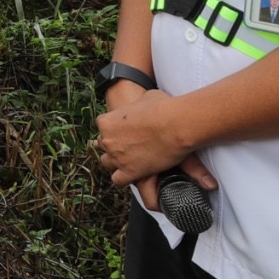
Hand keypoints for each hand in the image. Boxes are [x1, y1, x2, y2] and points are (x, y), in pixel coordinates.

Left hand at [95, 88, 209, 198]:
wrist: (176, 124)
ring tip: (130, 161)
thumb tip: (143, 106)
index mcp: (106, 122)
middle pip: (104, 145)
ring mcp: (117, 157)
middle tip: (130, 146)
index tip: (125, 132)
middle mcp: (108, 140)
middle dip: (114, 146)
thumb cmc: (163, 107)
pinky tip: (133, 175)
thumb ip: (137, 105)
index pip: (103, 128)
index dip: (115, 130)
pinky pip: (118, 180)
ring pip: (107, 164)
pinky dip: (124, 178)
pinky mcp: (130, 172)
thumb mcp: (145, 98)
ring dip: (116, 163)